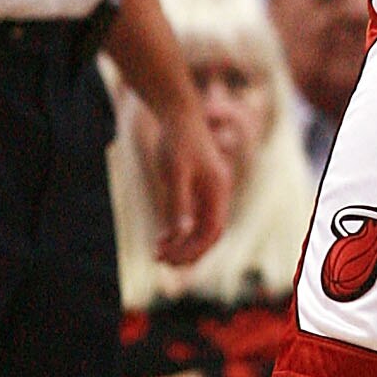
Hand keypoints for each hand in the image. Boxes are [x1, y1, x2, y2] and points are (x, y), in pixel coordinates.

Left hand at [146, 92, 229, 265]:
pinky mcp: (198, 189)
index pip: (212, 231)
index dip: (194, 249)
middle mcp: (218, 194)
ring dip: (183, 244)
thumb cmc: (177, 141)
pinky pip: (194, 218)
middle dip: (188, 251)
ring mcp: (209, 192)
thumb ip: (178, 204)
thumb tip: (179, 235)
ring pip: (201, 228)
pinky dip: (180, 231)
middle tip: (161, 261)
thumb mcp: (175, 173)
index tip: (170, 258)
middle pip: (209, 234)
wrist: (178, 115)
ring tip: (158, 253)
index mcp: (218, 190)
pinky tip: (162, 238)